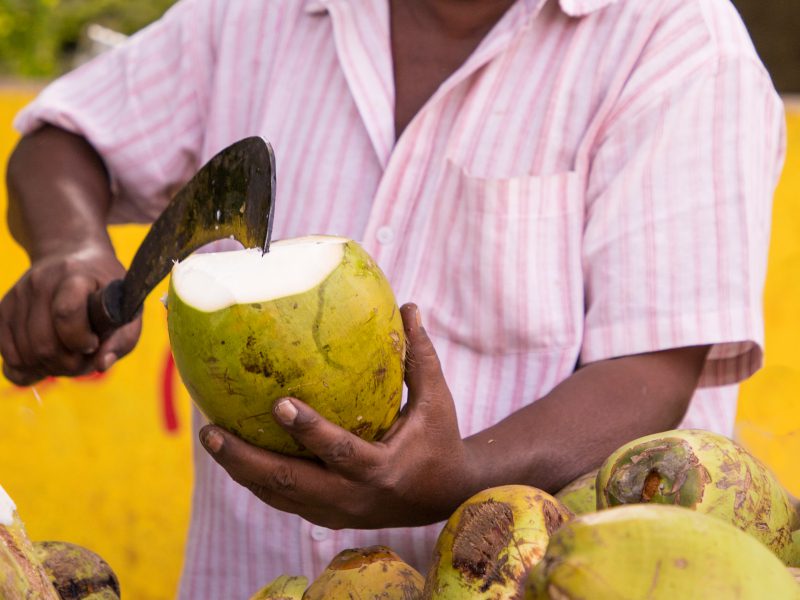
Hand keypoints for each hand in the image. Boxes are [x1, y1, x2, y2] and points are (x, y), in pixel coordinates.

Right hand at [0, 245, 141, 385]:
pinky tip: (47, 361)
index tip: (93, 344)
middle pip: (43, 343)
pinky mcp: (4, 310)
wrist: (73, 256)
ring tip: (68, 359)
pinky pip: (8, 355)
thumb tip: (101, 364)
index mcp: (76, 276)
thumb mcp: (127, 309)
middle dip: (67, 364)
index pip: (66, 313)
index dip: (80, 340)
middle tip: (82, 360)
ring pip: (24, 354)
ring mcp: (18, 296)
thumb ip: (122, 338)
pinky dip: (28, 367)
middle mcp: (41, 283)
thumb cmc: (106, 290)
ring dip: (49, 368)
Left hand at [199, 303, 477, 528]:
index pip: (340, 452)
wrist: (445, 497)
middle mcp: (354, 497)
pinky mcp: (328, 517)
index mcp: (382, 469)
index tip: (278, 403)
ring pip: (278, 496)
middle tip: (210, 429)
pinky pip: (283, 500)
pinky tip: (234, 452)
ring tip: (210, 435)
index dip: (309, 431)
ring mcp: (337, 512)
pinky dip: (256, 478)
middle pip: (290, 484)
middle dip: (245, 459)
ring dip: (240, 469)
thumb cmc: (439, 440)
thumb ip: (420, 356)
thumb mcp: (436, 400)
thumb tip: (408, 307)